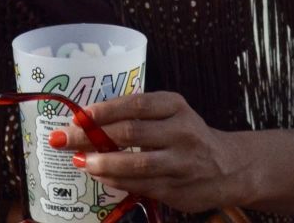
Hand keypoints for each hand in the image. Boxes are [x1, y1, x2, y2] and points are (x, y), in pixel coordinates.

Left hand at [62, 91, 247, 212]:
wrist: (229, 167)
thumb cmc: (188, 136)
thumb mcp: (172, 115)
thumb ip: (138, 116)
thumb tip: (88, 121)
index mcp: (176, 106)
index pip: (135, 104)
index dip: (104, 110)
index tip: (79, 115)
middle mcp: (181, 132)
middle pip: (130, 132)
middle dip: (91, 136)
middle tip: (64, 138)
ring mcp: (180, 163)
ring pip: (135, 163)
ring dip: (101, 163)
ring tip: (79, 161)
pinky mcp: (177, 188)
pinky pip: (139, 185)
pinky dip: (115, 180)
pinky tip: (100, 176)